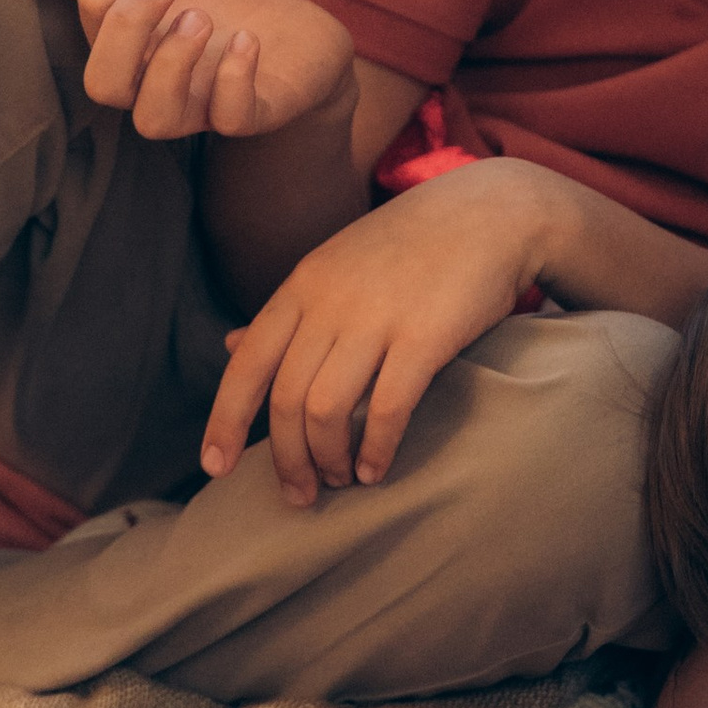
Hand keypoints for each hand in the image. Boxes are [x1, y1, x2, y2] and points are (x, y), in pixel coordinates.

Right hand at [17, 0, 357, 139]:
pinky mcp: (254, 113)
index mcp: (126, 46)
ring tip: (198, 17)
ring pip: (156, 118)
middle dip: (126, 29)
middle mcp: (154, 83)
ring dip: (170, 64)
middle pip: (107, 85)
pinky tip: (247, 41)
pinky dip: (234, 81)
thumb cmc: (218, 7)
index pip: (96, 15)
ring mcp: (201, 105)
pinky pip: (231, 120)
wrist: (298, 38)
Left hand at [201, 161, 566, 499]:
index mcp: (303, 285)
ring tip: (340, 480)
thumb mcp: (336, 264)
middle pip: (286, 399)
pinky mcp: (426, 336)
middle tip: (298, 495)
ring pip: (327, 410)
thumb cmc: (411, 244)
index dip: (224, 421)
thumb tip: (230, 343)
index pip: (247, 364)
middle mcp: (331, 302)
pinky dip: (375, 449)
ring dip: (328, 459)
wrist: (491, 212)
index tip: (216, 468)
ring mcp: (377, 318)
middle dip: (286, 459)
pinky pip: (387, 408)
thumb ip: (288, 310)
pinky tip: (376, 470)